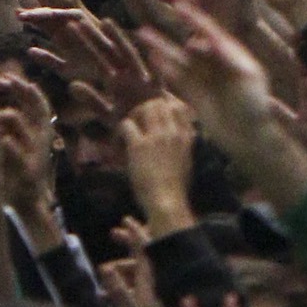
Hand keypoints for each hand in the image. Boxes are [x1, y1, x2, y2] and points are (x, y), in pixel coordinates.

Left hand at [121, 95, 199, 233]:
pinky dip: (120, 131)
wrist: (166, 201)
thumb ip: (183, 145)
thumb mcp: (186, 161)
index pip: (178, 107)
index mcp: (186, 137)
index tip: (154, 111)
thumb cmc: (176, 188)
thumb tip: (178, 138)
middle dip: (146, 108)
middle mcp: (172, 132)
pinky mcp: (139, 145)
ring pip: (145, 108)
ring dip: (134, 115)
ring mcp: (156, 137)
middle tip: (137, 120)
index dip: (164, 104)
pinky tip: (119, 142)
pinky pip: (127, 125)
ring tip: (129, 129)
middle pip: (159, 104)